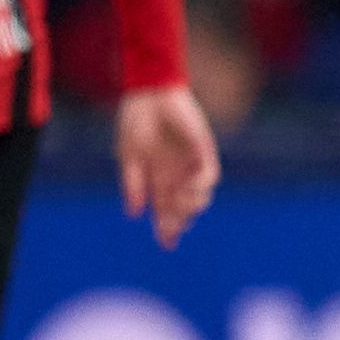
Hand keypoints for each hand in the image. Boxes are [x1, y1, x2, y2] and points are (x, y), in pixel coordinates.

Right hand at [116, 83, 220, 247]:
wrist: (149, 95)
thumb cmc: (135, 122)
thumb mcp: (129, 157)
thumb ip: (132, 184)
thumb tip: (133, 214)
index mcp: (157, 178)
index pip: (164, 209)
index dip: (166, 227)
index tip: (166, 244)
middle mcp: (176, 175)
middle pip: (182, 208)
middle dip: (179, 223)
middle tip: (173, 232)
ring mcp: (191, 164)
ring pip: (200, 197)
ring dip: (191, 207)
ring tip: (180, 208)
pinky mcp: (203, 151)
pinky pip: (210, 176)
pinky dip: (201, 188)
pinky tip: (189, 190)